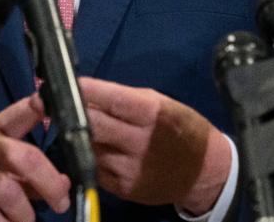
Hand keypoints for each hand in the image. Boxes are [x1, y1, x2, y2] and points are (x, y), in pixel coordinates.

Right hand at [0, 94, 71, 221]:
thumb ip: (28, 168)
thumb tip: (62, 185)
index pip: (19, 113)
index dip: (36, 107)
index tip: (46, 105)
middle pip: (22, 157)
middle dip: (49, 182)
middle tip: (60, 202)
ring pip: (6, 190)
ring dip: (23, 212)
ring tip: (26, 219)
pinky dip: (1, 221)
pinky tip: (4, 221)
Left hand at [80, 77, 231, 215]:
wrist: (204, 172)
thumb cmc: (183, 130)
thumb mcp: (163, 104)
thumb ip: (127, 99)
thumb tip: (90, 93)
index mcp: (153, 114)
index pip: (111, 100)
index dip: (88, 91)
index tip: (72, 85)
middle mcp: (141, 142)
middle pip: (93, 125)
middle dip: (77, 113)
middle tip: (69, 107)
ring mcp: (131, 169)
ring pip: (89, 147)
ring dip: (84, 136)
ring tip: (88, 129)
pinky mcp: (124, 189)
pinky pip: (95, 168)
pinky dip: (92, 156)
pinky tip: (101, 149)